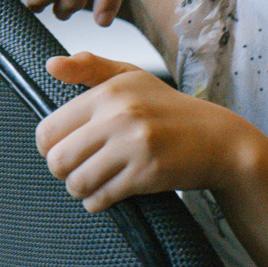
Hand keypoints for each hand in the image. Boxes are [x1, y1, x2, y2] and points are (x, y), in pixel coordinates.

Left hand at [37, 52, 257, 211]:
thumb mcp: (131, 77)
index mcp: (109, 92)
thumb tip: (50, 65)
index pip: (48, 130)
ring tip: (93, 181)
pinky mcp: (147, 174)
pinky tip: (109, 192)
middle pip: (57, 160)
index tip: (66, 148)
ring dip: (80, 188)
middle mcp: (119, 116)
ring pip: (76, 182)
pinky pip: (100, 198)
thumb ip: (89, 68)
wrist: (219, 139)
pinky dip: (98, 201)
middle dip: (63, 171)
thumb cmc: (168, 108)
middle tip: (78, 168)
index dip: (50, 146)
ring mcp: (134, 146)